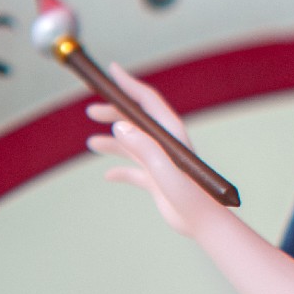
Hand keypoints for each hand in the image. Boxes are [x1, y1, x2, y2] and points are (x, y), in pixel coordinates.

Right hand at [86, 64, 212, 235]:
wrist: (203, 224)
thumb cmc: (190, 195)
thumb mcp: (163, 169)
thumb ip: (142, 147)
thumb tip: (119, 123)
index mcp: (170, 133)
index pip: (147, 101)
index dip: (129, 84)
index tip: (112, 70)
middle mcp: (165, 144)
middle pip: (136, 121)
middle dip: (114, 112)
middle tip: (90, 111)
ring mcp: (161, 163)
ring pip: (132, 145)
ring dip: (112, 142)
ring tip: (91, 143)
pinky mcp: (158, 181)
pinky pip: (134, 172)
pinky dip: (120, 170)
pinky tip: (108, 175)